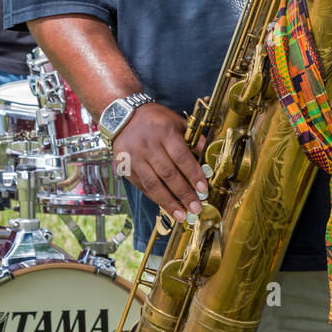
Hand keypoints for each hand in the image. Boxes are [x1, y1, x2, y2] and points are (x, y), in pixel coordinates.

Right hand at [113, 102, 206, 222]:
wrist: (122, 116)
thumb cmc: (155, 120)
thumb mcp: (176, 122)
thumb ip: (193, 139)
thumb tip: (209, 156)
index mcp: (164, 132)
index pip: (181, 156)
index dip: (193, 174)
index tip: (203, 189)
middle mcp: (148, 145)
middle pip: (168, 173)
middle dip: (184, 193)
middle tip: (196, 207)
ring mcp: (135, 157)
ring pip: (153, 184)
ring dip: (169, 202)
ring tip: (182, 215)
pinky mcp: (125, 167)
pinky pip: (142, 186)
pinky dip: (155, 198)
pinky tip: (166, 207)